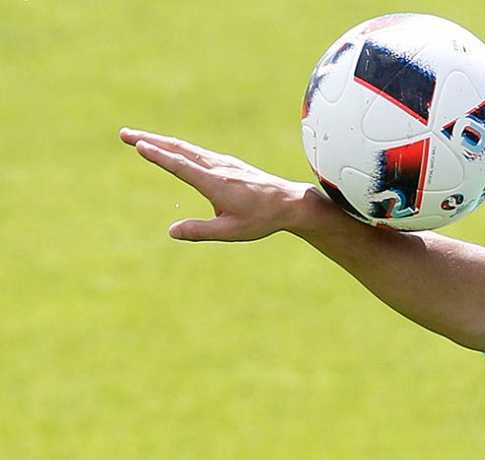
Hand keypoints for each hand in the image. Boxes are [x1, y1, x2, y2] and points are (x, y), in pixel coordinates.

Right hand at [120, 128, 328, 241]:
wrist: (290, 203)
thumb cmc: (262, 219)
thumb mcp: (231, 231)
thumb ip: (200, 231)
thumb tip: (171, 231)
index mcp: (216, 183)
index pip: (181, 166)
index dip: (158, 155)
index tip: (138, 144)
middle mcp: (218, 168)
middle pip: (178, 149)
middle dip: (150, 140)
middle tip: (124, 134)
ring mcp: (224, 163)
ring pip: (187, 148)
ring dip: (162, 141)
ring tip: (139, 138)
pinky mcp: (229, 164)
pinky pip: (198, 152)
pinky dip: (179, 147)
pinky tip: (172, 148)